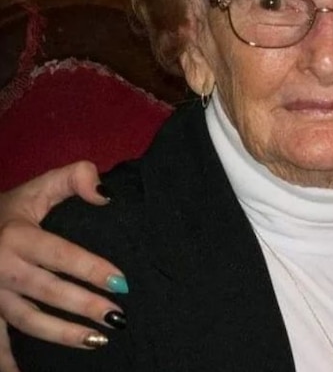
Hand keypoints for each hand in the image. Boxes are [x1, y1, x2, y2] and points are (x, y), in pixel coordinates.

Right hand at [0, 162, 125, 371]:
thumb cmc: (11, 209)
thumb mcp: (39, 186)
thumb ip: (75, 177)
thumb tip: (105, 193)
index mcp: (18, 236)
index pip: (61, 254)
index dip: (91, 268)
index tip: (122, 282)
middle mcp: (2, 267)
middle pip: (47, 291)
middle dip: (84, 307)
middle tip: (118, 318)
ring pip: (27, 319)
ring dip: (61, 334)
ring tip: (98, 342)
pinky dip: (7, 361)